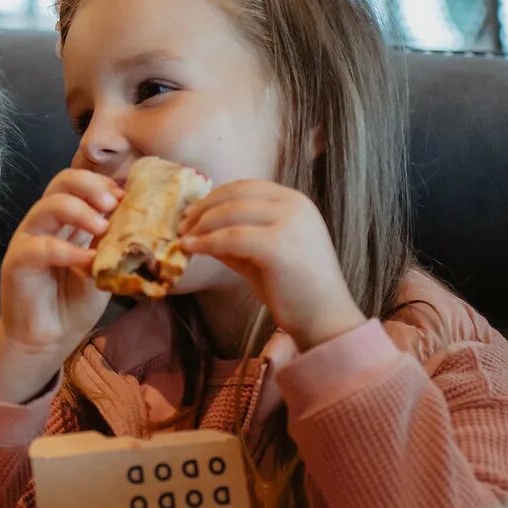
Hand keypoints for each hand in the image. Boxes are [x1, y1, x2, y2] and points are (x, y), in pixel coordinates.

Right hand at [0, 169, 121, 402]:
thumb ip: (112, 244)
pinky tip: (88, 262)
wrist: (50, 337)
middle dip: (91, 186)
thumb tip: (138, 222)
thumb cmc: (75, 301)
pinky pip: (40, 247)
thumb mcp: (103, 267)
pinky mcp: (17, 261)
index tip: (128, 197)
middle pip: (62, 182)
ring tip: (103, 228)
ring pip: (48, 206)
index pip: (81, 184)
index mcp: (67, 219)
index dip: (104, 184)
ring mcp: (29, 238)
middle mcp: (46, 222)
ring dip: (80, 212)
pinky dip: (67, 251)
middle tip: (114, 204)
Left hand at [179, 180, 365, 348]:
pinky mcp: (278, 245)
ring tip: (184, 239)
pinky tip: (191, 249)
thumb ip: (235, 237)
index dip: (214, 197)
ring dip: (200, 225)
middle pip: (235, 195)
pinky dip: (206, 242)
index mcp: (295, 202)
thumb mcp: (261, 254)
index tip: (192, 212)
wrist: (325, 320)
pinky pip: (230, 238)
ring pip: (230, 214)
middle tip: (182, 225)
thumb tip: (198, 229)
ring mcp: (289, 223)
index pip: (246, 187)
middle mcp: (295, 205)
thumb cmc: (294, 290)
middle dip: (203, 209)